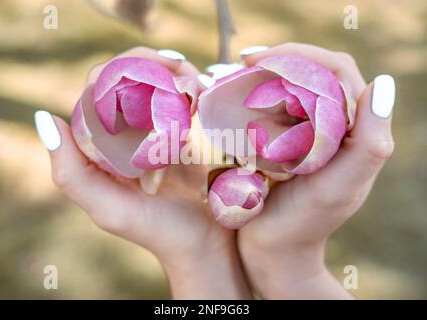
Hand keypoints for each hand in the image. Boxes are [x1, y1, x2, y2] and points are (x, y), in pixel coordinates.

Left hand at [35, 47, 249, 298]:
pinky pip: (189, 101)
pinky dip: (196, 88)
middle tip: (178, 67)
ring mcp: (160, 132)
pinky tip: (204, 91)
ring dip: (178, 73)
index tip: (144, 67)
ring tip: (194, 81)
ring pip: (162, 84)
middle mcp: (129, 134)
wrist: (204, 245)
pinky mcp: (190, 136)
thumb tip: (45, 118)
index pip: (98, 91)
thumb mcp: (108, 208)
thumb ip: (71, 173)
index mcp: (103, 146)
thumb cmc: (157, 230)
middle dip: (153, 65)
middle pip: (133, 80)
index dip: (116, 70)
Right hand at [237, 43, 394, 298]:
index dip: (302, 55)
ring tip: (235, 74)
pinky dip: (255, 97)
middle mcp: (334, 127)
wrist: (274, 251)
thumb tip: (383, 85)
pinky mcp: (285, 143)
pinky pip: (273, 108)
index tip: (261, 60)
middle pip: (312, 73)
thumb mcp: (339, 189)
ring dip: (264, 75)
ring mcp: (308, 133)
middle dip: (279, 60)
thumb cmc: (304, 224)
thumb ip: (368, 145)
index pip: (337, 73)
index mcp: (354, 130)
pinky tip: (234, 97)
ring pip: (290, 87)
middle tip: (242, 63)